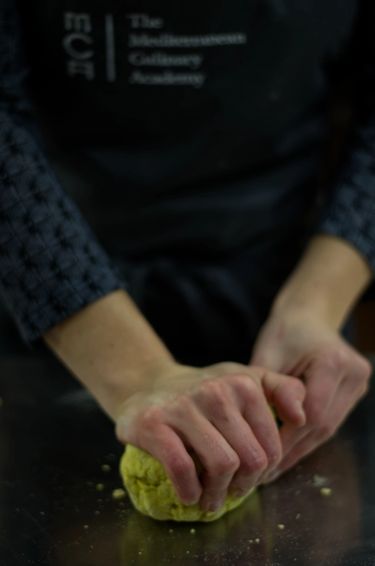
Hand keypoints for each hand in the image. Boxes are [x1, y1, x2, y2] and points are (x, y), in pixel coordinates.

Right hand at [115, 362, 305, 511]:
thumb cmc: (206, 391)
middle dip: (244, 486)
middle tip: (232, 493)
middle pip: (250, 459)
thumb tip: (303, 417)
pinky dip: (189, 490)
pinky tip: (189, 494)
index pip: (272, 446)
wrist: (151, 386)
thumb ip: (282, 390)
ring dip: (217, 494)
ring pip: (221, 465)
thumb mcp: (246, 380)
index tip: (250, 479)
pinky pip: (182, 467)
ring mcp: (183, 405)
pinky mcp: (154, 423)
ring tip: (211, 498)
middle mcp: (216, 390)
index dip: (265, 472)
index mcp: (243, 382)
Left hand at [250, 310, 371, 480]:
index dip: (287, 439)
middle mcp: (353, 373)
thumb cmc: (284, 333)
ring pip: (329, 428)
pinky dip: (309, 437)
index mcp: (332, 361)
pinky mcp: (355, 392)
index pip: (311, 413)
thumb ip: (267, 390)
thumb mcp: (267, 355)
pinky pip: (331, 421)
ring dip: (301, 449)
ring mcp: (358, 384)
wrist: (310, 317)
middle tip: (265, 472)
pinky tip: (288, 452)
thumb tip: (260, 433)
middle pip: (323, 424)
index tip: (263, 457)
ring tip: (274, 468)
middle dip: (292, 450)